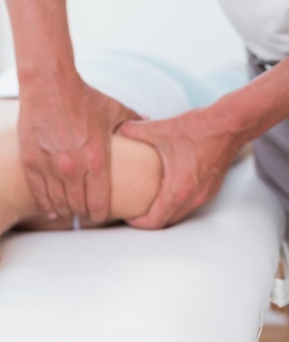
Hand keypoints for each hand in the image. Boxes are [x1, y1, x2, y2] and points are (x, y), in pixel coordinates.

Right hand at [18, 70, 139, 220]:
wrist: (49, 84)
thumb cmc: (82, 96)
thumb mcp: (113, 109)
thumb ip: (132, 121)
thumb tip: (149, 123)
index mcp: (97, 159)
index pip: (99, 203)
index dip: (100, 213)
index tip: (100, 214)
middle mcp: (73, 168)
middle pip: (78, 206)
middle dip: (83, 212)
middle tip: (84, 211)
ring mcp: (50, 166)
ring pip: (58, 203)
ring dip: (64, 209)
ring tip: (68, 209)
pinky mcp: (31, 161)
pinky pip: (38, 192)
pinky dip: (45, 203)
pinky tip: (50, 209)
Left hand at [117, 108, 241, 228]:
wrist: (231, 124)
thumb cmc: (199, 128)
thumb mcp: (159, 129)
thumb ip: (133, 131)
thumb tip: (115, 131)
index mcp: (178, 188)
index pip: (154, 221)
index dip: (136, 222)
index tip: (124, 214)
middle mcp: (193, 197)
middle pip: (165, 222)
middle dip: (146, 219)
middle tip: (130, 208)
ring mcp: (203, 195)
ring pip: (177, 215)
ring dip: (161, 212)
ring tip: (143, 201)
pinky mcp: (210, 189)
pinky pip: (188, 205)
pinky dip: (173, 203)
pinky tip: (163, 190)